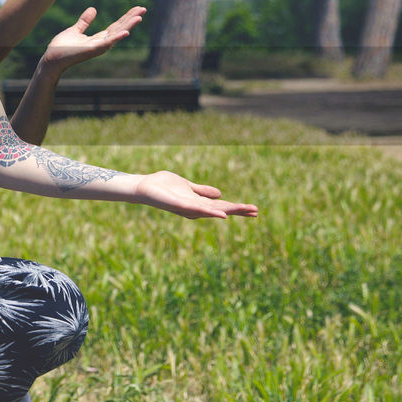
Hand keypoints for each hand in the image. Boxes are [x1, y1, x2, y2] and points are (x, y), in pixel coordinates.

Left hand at [42, 6, 145, 70]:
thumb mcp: (75, 30)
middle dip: (131, 19)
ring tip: (139, 17)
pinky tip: (126, 32)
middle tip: (143, 8)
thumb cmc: (61, 47)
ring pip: (116, 35)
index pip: (115, 26)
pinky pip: (107, 43)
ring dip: (128, 26)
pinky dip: (116, 37)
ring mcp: (97, 47)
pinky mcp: (91, 50)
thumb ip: (84, 22)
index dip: (126, 18)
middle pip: (119, 29)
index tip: (136, 9)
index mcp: (97, 38)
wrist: (51, 59)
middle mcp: (100, 43)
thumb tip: (93, 9)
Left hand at [133, 171, 257, 219]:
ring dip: (230, 211)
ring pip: (213, 210)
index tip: (253, 209)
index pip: (222, 206)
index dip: (237, 208)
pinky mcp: (181, 205)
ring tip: (247, 210)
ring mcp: (189, 208)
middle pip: (221, 210)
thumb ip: (202, 191)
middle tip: (256, 211)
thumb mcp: (188, 186)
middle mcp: (195, 208)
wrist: (144, 186)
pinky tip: (222, 215)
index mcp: (198, 202)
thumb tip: (220, 194)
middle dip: (238, 211)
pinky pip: (198, 210)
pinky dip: (211, 213)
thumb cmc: (163, 186)